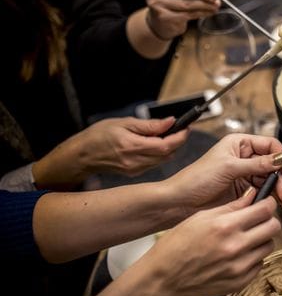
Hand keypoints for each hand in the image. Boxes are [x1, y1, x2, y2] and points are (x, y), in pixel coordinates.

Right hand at [32, 117, 188, 189]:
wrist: (82, 155)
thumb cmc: (99, 135)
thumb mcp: (123, 123)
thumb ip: (149, 125)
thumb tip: (170, 122)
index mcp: (132, 147)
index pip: (166, 145)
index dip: (180, 137)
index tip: (186, 127)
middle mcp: (136, 162)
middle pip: (168, 154)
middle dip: (178, 141)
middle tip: (179, 128)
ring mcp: (136, 170)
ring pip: (164, 160)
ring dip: (170, 147)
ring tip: (166, 134)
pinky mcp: (135, 173)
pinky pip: (155, 163)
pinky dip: (160, 153)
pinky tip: (154, 144)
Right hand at [102, 195, 280, 295]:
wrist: (163, 278)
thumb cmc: (176, 246)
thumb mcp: (201, 217)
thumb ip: (231, 207)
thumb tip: (252, 195)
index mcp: (225, 226)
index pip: (265, 209)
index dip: (269, 203)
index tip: (266, 202)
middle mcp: (235, 247)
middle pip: (274, 227)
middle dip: (269, 219)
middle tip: (260, 218)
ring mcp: (239, 267)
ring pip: (269, 245)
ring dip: (262, 238)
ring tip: (246, 236)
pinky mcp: (239, 281)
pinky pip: (259, 264)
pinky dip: (254, 256)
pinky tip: (239, 252)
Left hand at [167, 133, 281, 212]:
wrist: (181, 202)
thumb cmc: (196, 179)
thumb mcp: (228, 167)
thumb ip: (257, 164)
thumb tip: (279, 159)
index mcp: (239, 144)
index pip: (269, 145)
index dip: (280, 156)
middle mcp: (244, 158)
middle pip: (273, 165)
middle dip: (281, 179)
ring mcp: (245, 175)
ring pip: (270, 181)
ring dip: (280, 191)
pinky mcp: (244, 192)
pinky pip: (264, 193)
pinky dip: (274, 199)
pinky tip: (281, 205)